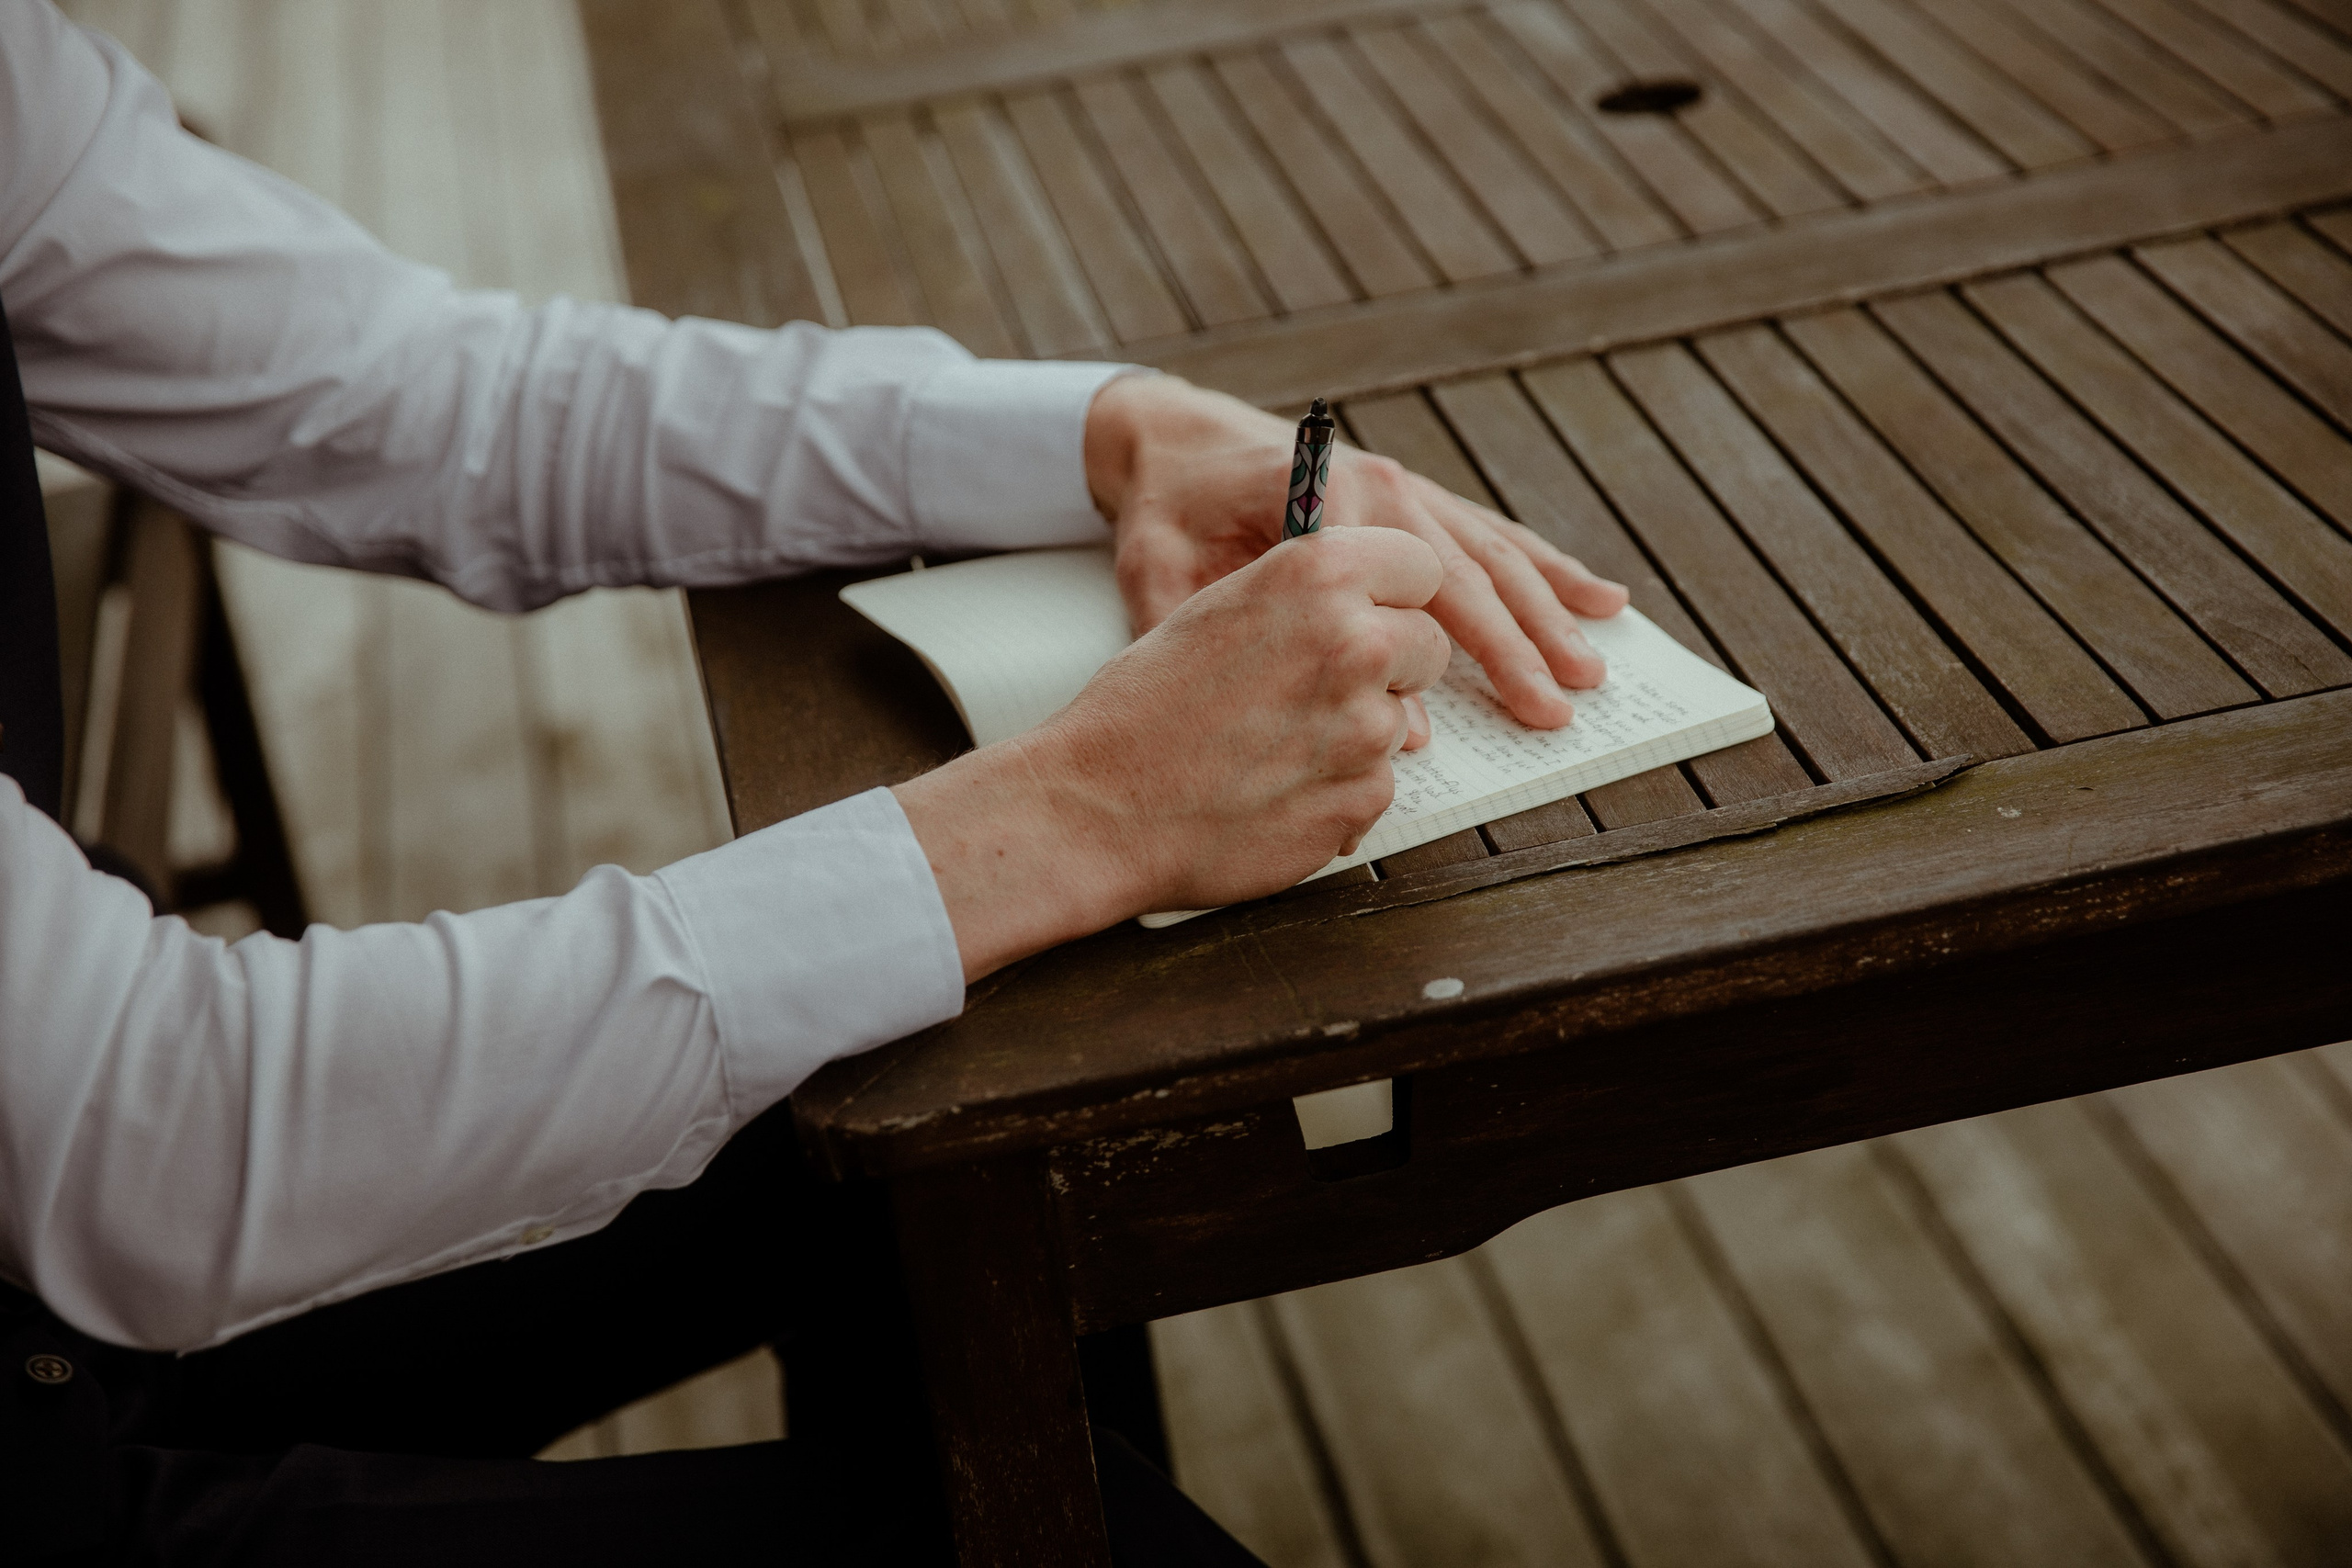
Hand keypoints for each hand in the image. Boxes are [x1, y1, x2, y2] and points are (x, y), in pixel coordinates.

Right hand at [893, 528, 1449, 978]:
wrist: (1097, 806)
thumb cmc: (1139, 707)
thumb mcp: (1217, 610)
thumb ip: (1303, 600)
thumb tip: (1361, 606)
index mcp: (1313, 573)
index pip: (1420, 564)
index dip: (1399, 593)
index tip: (1380, 610)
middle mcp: (1354, 640)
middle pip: (1428, 644)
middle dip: (1391, 666)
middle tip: (1317, 689)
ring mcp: (1366, 725)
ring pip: (1403, 720)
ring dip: (1358, 733)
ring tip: (1276, 744)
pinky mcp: (1363, 797)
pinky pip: (1377, 785)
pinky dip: (1338, 791)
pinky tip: (1273, 788)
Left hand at [1084, 373, 1630, 727]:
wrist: (1168, 433)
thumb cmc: (1164, 509)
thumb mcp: (1156, 568)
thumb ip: (1206, 627)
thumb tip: (1283, 700)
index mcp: (1322, 497)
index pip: (1396, 582)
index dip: (1431, 652)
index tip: (1448, 720)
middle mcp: (1380, 484)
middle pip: (1464, 572)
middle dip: (1517, 644)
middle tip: (1560, 706)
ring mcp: (1405, 485)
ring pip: (1493, 555)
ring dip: (1548, 611)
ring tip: (1595, 663)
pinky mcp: (1415, 495)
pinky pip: (1492, 537)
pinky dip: (1546, 568)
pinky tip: (1597, 596)